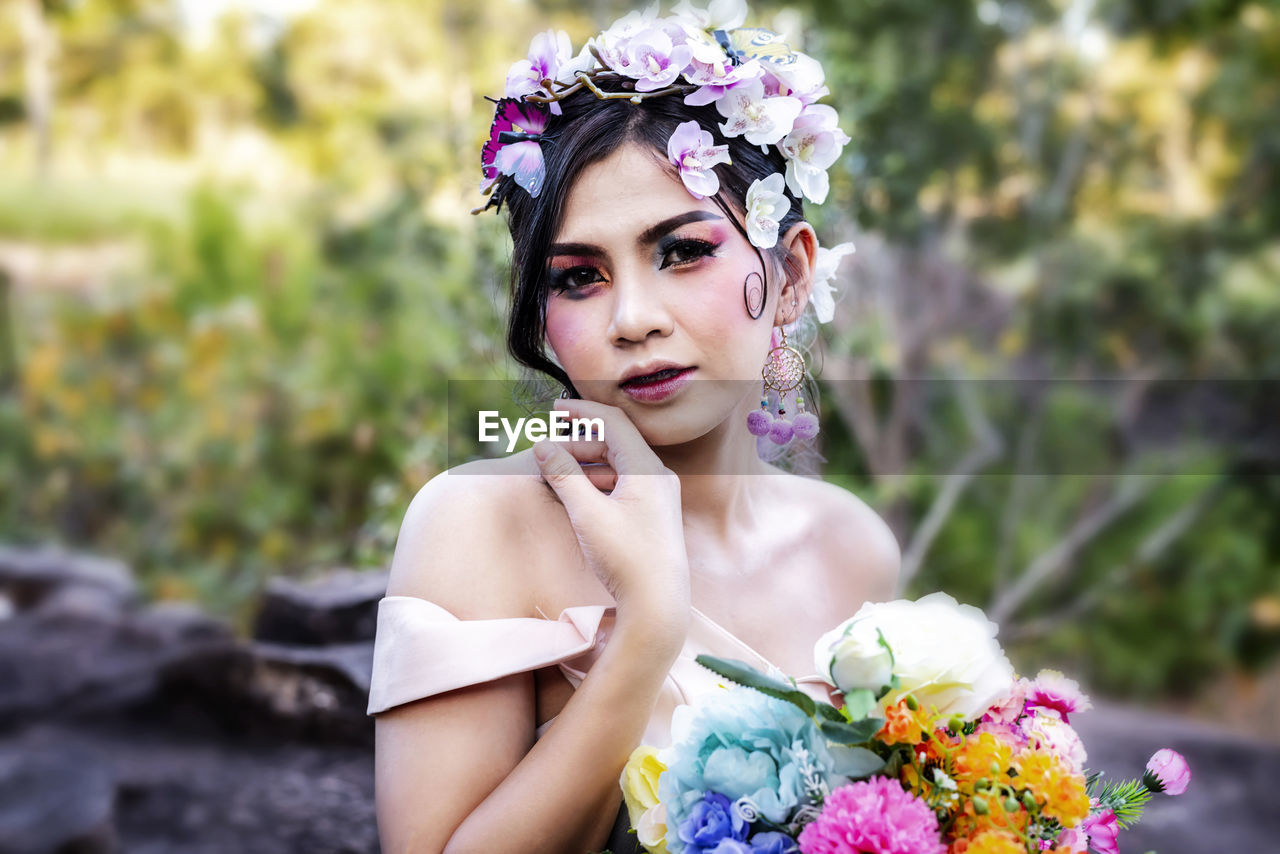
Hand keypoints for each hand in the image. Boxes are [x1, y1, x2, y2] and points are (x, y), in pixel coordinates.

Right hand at [531, 398, 689, 633]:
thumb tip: (542, 445)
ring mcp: (658, 497)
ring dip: (587, 464)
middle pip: (616, 444)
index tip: (554, 408)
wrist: (658, 605)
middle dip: (579, 442)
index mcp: (648, 469)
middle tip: (547, 449)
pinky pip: (623, 486)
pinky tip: (577, 494)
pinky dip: (598, 483)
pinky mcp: (653, 516)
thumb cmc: (627, 559)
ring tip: (556, 472)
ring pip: (618, 466)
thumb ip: (564, 475)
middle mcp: (659, 478)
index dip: (582, 411)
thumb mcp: (587, 514)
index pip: (614, 422)